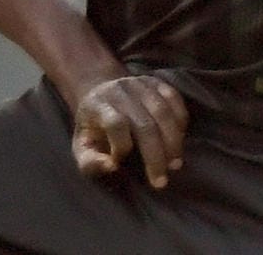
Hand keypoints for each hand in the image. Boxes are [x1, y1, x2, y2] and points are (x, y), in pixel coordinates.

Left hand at [70, 74, 188, 188]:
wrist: (100, 93)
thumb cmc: (93, 128)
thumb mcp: (82, 147)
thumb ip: (89, 162)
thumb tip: (111, 166)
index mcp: (97, 104)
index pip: (115, 123)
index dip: (121, 147)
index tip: (119, 164)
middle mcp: (120, 90)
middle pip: (144, 123)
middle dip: (155, 155)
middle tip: (161, 181)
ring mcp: (139, 83)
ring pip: (163, 112)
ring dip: (173, 142)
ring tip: (174, 164)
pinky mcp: (155, 81)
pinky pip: (174, 98)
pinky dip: (181, 120)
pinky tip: (180, 139)